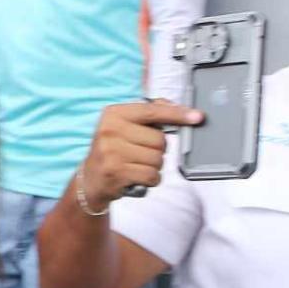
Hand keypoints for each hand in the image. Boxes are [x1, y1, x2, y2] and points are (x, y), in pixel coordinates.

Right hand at [79, 100, 202, 207]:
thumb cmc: (113, 150)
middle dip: (157, 150)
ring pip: (157, 159)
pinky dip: (150, 179)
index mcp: (113, 114)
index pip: (152, 111)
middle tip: (140, 153)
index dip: (177, 114)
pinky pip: (152, 175)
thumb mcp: (124, 126)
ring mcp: (111, 151)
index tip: (197, 117)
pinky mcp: (115, 172)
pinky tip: (137, 177)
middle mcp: (110, 130)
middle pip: (159, 139)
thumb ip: (149, 114)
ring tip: (136, 165)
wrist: (90, 180)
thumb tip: (177, 107)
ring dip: (154, 166)